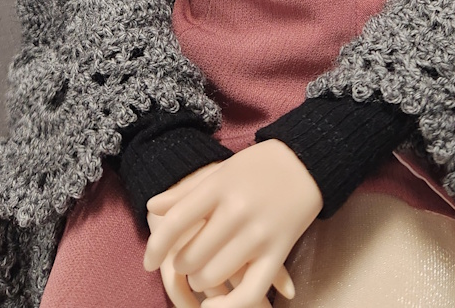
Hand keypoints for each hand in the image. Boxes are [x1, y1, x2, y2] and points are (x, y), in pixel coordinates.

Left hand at [144, 140, 322, 306]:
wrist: (306, 161)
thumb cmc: (258, 165)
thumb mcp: (220, 170)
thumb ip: (186, 191)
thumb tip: (152, 206)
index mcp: (219, 186)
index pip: (176, 222)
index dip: (155, 246)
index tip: (149, 262)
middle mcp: (236, 210)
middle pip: (191, 255)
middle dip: (182, 263)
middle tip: (187, 259)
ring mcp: (258, 233)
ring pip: (213, 276)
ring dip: (201, 281)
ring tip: (204, 271)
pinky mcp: (278, 252)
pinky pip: (249, 293)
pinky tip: (213, 306)